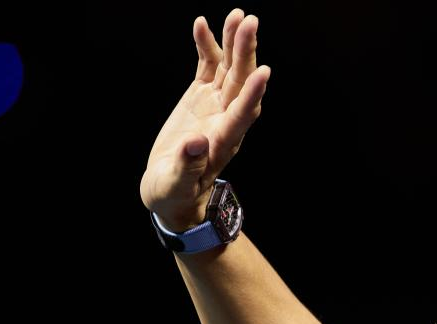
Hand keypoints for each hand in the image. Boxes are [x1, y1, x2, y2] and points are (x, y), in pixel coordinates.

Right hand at [140, 8, 268, 231]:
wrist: (171, 189)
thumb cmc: (175, 192)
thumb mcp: (176, 184)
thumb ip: (187, 165)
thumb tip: (195, 144)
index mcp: (223, 141)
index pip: (243, 114)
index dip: (253, 93)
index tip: (265, 71)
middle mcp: (225, 119)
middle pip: (240, 83)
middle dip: (245, 53)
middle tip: (249, 23)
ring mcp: (214, 105)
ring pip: (229, 69)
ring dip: (233, 43)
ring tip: (237, 16)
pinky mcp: (200, 97)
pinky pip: (207, 67)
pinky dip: (206, 46)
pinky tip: (201, 23)